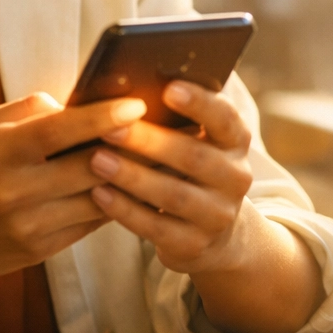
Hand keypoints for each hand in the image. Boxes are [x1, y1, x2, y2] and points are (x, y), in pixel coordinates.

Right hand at [0, 92, 147, 285]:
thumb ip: (26, 111)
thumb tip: (75, 102)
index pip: (60, 130)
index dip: (102, 116)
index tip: (136, 103)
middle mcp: (13, 191)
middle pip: (89, 166)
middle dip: (129, 146)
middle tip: (159, 128)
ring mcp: (27, 226)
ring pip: (97, 199)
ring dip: (128, 178)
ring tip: (154, 156)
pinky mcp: (37, 252)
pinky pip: (88, 224)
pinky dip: (110, 203)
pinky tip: (126, 186)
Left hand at [87, 81, 256, 274]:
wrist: (215, 232)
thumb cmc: (190, 169)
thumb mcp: (197, 142)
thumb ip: (175, 118)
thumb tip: (127, 87)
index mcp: (236, 142)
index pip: (225, 118)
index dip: (200, 103)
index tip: (168, 88)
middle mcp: (236, 178)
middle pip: (194, 157)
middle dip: (150, 141)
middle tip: (110, 128)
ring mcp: (218, 216)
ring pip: (173, 195)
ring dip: (132, 176)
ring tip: (96, 160)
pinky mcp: (195, 245)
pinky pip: (156, 228)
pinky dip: (125, 210)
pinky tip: (98, 194)